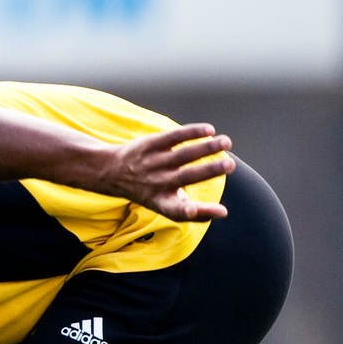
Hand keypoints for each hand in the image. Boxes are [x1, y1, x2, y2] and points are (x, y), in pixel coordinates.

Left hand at [106, 124, 234, 221]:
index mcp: (161, 202)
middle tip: (230, 165)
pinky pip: (174, 137)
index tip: (200, 210)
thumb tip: (222, 213)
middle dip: (209, 171)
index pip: (175, 211)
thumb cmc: (149, 191)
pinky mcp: (150, 145)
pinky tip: (210, 130)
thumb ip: (190, 210)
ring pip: (183, 154)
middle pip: (186, 176)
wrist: (112, 173)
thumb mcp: (165, 205)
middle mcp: (157, 184)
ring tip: (227, 142)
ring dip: (207, 147)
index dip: (189, 212)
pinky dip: (192, 132)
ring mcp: (153, 163)